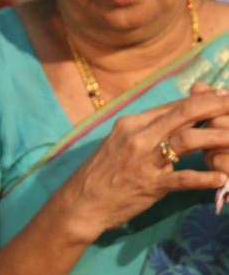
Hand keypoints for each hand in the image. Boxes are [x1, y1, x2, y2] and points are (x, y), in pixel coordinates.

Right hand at [54, 89, 228, 243]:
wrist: (81, 201)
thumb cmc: (102, 172)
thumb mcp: (120, 143)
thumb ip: (147, 130)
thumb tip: (175, 117)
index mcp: (131, 123)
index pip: (172, 106)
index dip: (201, 100)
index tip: (223, 96)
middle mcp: (138, 136)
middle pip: (183, 114)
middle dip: (214, 106)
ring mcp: (143, 159)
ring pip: (187, 141)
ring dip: (217, 138)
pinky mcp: (149, 184)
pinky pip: (183, 178)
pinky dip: (204, 178)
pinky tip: (222, 179)